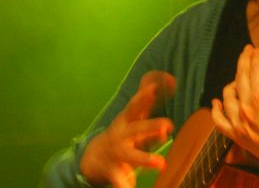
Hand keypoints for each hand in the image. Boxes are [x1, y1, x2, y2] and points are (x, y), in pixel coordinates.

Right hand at [80, 71, 175, 187]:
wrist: (92, 158)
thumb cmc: (120, 134)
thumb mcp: (131, 118)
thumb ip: (146, 103)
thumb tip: (164, 81)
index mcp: (125, 121)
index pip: (135, 106)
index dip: (144, 97)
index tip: (154, 88)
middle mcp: (120, 135)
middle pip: (136, 129)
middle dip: (151, 127)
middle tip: (167, 126)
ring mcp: (116, 153)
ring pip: (130, 155)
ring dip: (145, 159)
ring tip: (161, 164)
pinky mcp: (112, 171)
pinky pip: (119, 179)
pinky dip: (124, 184)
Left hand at [210, 45, 258, 183]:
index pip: (255, 69)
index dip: (254, 57)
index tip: (255, 50)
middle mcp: (246, 107)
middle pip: (240, 77)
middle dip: (243, 61)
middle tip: (246, 53)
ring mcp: (238, 122)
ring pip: (227, 95)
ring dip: (232, 83)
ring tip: (238, 79)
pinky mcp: (236, 135)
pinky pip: (219, 120)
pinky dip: (216, 109)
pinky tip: (217, 101)